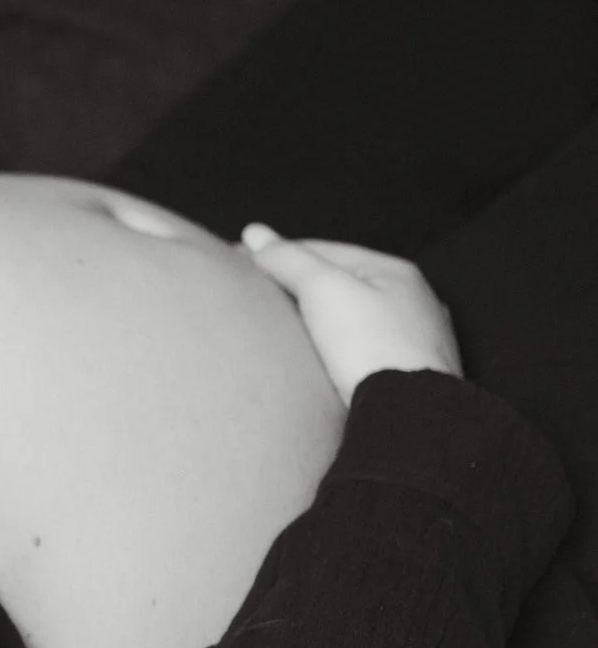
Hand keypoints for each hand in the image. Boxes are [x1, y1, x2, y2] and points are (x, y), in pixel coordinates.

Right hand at [241, 224, 462, 405]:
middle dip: (298, 284)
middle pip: (340, 283)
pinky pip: (360, 349)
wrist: (408, 414)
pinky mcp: (406, 376)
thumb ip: (288, 259)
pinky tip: (316, 355)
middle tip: (252, 290)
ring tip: (279, 323)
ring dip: (317, 316)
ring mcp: (413, 340)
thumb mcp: (323, 289)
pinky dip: (334, 345)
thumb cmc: (369, 345)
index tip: (234, 260)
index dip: (276, 253)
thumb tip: (254, 233)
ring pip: (351, 317)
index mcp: (395, 271)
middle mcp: (411, 301)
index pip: (322, 251)